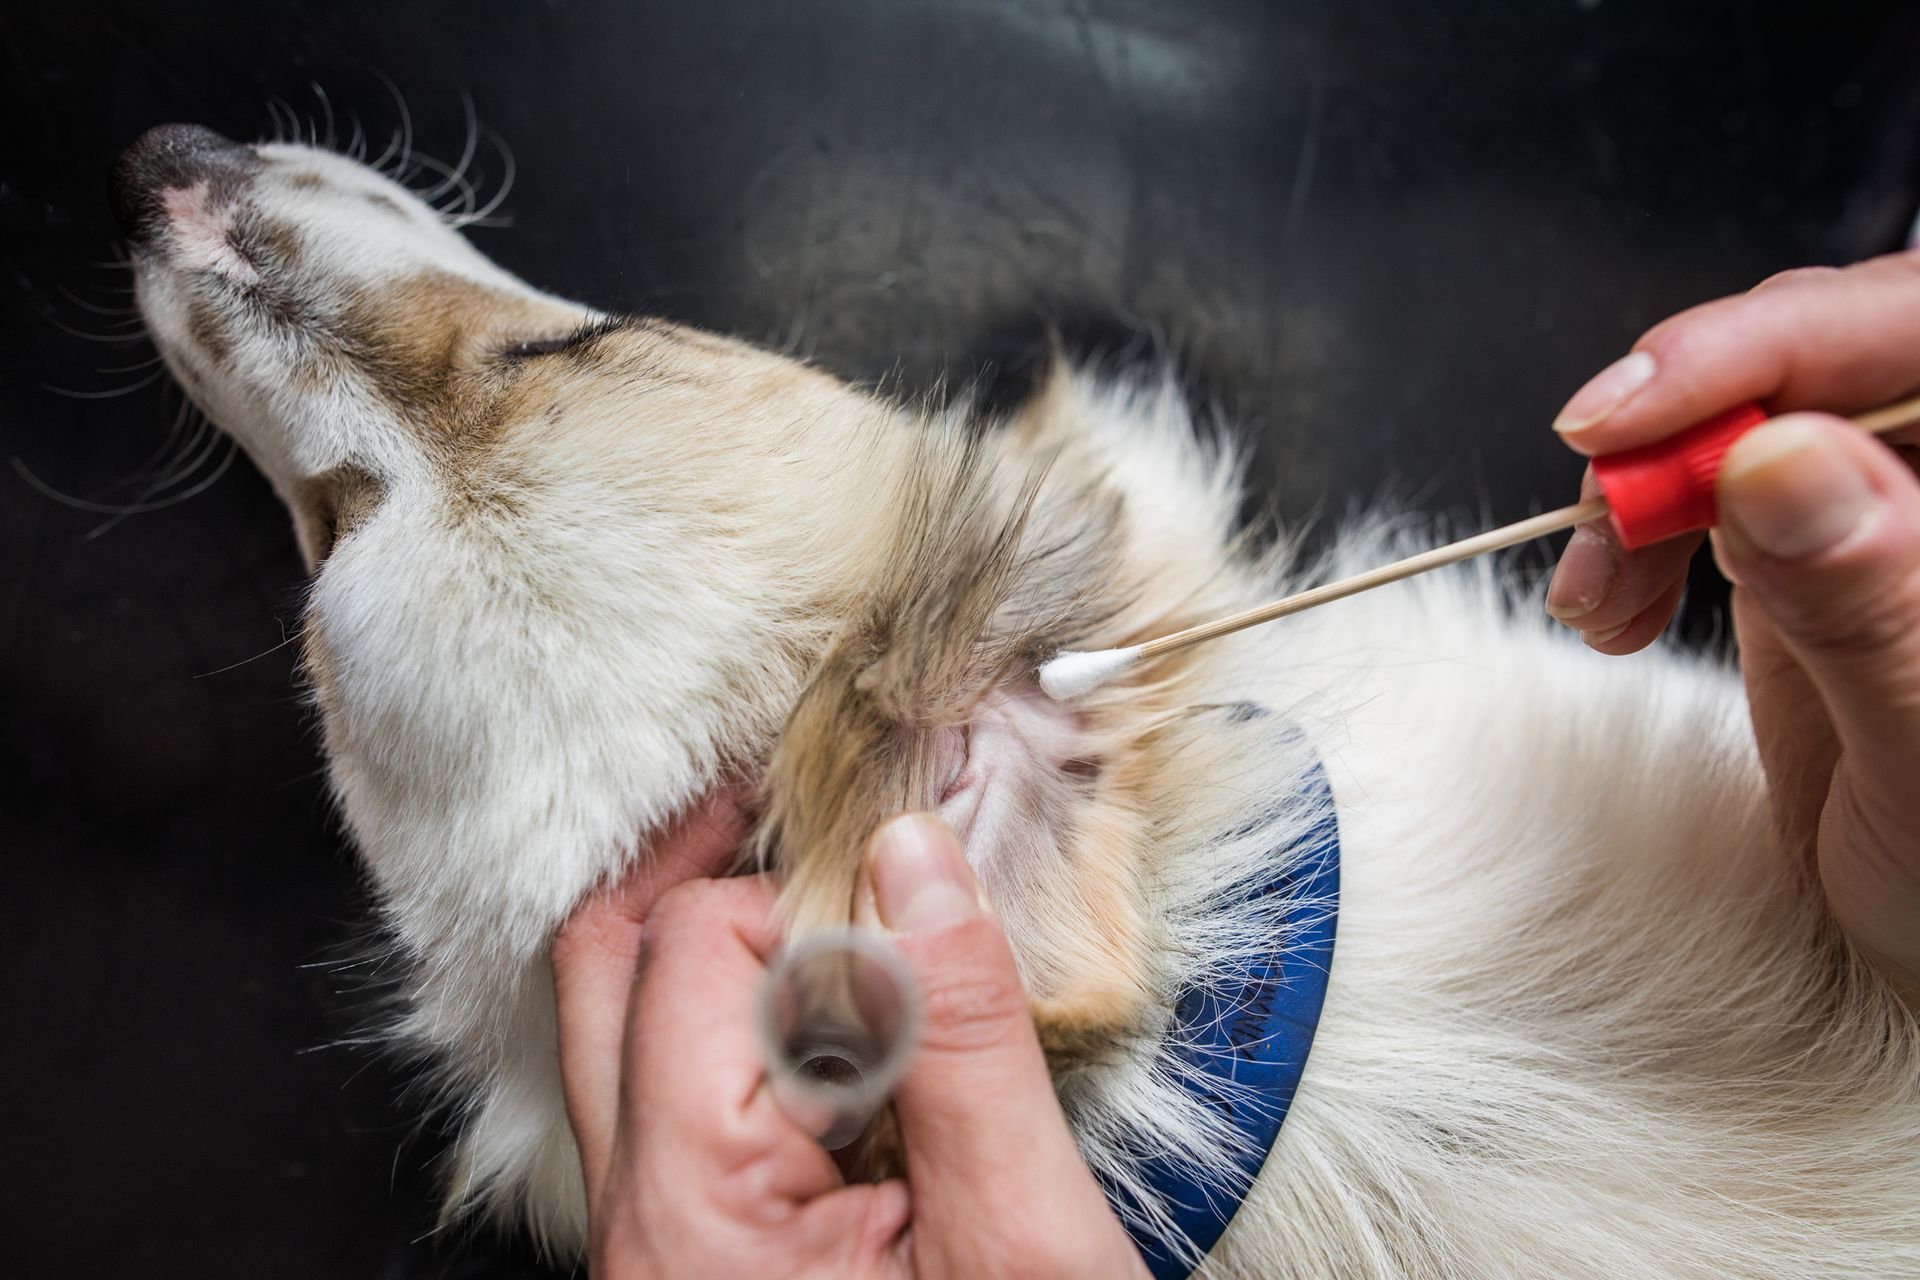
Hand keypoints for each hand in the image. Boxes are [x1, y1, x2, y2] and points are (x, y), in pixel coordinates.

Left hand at [551, 812, 1148, 1278]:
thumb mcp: (1021, 1244)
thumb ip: (963, 1037)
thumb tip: (918, 859)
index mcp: (693, 1217)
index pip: (694, 955)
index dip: (806, 894)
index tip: (908, 882)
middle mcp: (636, 1227)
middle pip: (609, 974)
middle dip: (707, 871)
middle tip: (801, 805)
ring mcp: (652, 1247)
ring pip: (626, 1031)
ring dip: (715, 941)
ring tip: (825, 891)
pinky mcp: (692, 1257)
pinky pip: (673, 1097)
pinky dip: (738, 1022)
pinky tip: (831, 1006)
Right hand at [1545, 251, 1919, 1002]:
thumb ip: (1872, 603)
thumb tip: (1780, 461)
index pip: (1907, 326)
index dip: (1766, 344)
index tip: (1633, 409)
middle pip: (1814, 359)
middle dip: (1685, 425)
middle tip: (1608, 520)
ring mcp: (1889, 502)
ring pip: (1744, 417)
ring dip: (1640, 490)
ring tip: (1598, 597)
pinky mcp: (1820, 545)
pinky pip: (1709, 488)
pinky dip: (1635, 536)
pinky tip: (1615, 607)